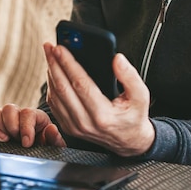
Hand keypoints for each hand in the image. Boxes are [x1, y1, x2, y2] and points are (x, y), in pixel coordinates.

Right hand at [0, 104, 65, 147]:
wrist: (40, 148)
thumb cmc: (47, 144)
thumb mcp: (54, 143)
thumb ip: (55, 137)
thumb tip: (51, 129)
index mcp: (37, 116)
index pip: (27, 113)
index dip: (25, 128)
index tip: (26, 143)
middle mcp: (21, 114)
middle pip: (9, 108)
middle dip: (12, 126)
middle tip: (16, 140)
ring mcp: (9, 118)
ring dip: (1, 126)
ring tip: (8, 139)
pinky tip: (2, 140)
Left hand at [43, 42, 154, 156]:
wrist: (129, 142)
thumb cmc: (134, 117)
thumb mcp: (141, 96)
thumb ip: (130, 76)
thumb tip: (117, 59)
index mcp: (102, 115)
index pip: (79, 84)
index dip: (68, 64)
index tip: (60, 48)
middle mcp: (85, 123)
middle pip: (62, 88)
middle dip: (54, 64)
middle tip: (49, 47)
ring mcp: (75, 127)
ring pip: (55, 96)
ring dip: (51, 74)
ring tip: (50, 56)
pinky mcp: (69, 128)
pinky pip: (54, 105)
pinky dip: (51, 87)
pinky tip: (53, 74)